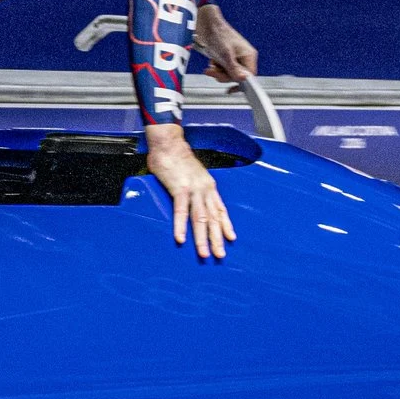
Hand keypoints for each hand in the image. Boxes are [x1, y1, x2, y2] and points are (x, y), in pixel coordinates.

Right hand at [143, 125, 234, 259]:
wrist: (168, 143)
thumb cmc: (176, 156)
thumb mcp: (192, 173)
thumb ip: (192, 186)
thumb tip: (188, 196)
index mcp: (208, 186)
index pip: (221, 210)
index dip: (226, 225)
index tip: (230, 238)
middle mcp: (205, 189)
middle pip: (214, 218)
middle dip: (217, 238)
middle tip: (220, 255)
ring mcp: (193, 190)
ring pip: (201, 219)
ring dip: (202, 238)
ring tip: (204, 253)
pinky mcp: (179, 189)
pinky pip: (181, 211)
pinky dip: (181, 226)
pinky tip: (181, 238)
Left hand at [192, 4, 257, 84]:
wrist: (206, 25)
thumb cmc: (218, 35)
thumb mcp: (225, 55)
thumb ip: (234, 69)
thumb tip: (244, 80)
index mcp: (249, 55)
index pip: (250, 76)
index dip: (240, 82)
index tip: (231, 89)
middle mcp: (244, 57)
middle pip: (237, 76)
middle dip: (223, 76)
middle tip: (213, 72)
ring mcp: (235, 58)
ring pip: (228, 74)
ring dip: (218, 72)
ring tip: (211, 65)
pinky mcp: (226, 58)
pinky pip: (223, 69)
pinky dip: (216, 68)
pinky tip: (212, 62)